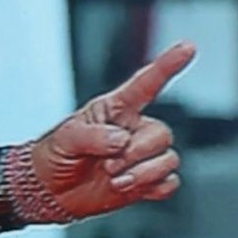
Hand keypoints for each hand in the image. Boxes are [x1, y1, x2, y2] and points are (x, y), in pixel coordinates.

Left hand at [29, 42, 195, 219]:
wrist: (51, 191)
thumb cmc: (55, 156)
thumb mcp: (64, 138)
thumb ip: (91, 136)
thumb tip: (121, 140)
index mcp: (114, 109)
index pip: (145, 84)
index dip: (166, 65)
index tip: (187, 47)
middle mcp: (134, 129)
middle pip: (161, 133)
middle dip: (134, 152)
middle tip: (106, 163)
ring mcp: (142, 155)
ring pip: (168, 159)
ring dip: (140, 173)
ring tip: (112, 177)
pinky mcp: (147, 180)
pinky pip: (169, 182)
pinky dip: (151, 188)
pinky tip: (127, 187)